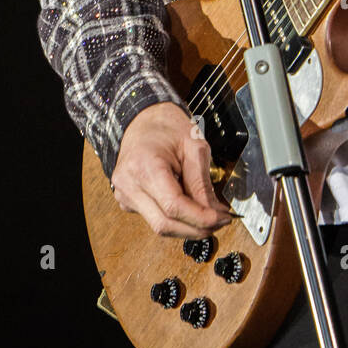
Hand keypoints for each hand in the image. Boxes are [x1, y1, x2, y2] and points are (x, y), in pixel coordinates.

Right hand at [110, 102, 231, 236]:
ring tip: (208, 216)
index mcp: (144, 166)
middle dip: (196, 228)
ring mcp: (125, 195)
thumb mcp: (193, 146)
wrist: (142, 118)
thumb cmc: (166, 125)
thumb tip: (214, 211)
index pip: (173, 206)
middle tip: (220, 222)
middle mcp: (129, 185)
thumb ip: (202, 182)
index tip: (222, 218)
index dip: (201, 218)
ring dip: (187, 226)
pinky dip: (175, 218)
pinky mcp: (128, 201)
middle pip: (164, 224)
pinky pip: (154, 218)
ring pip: (159, 226)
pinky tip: (189, 209)